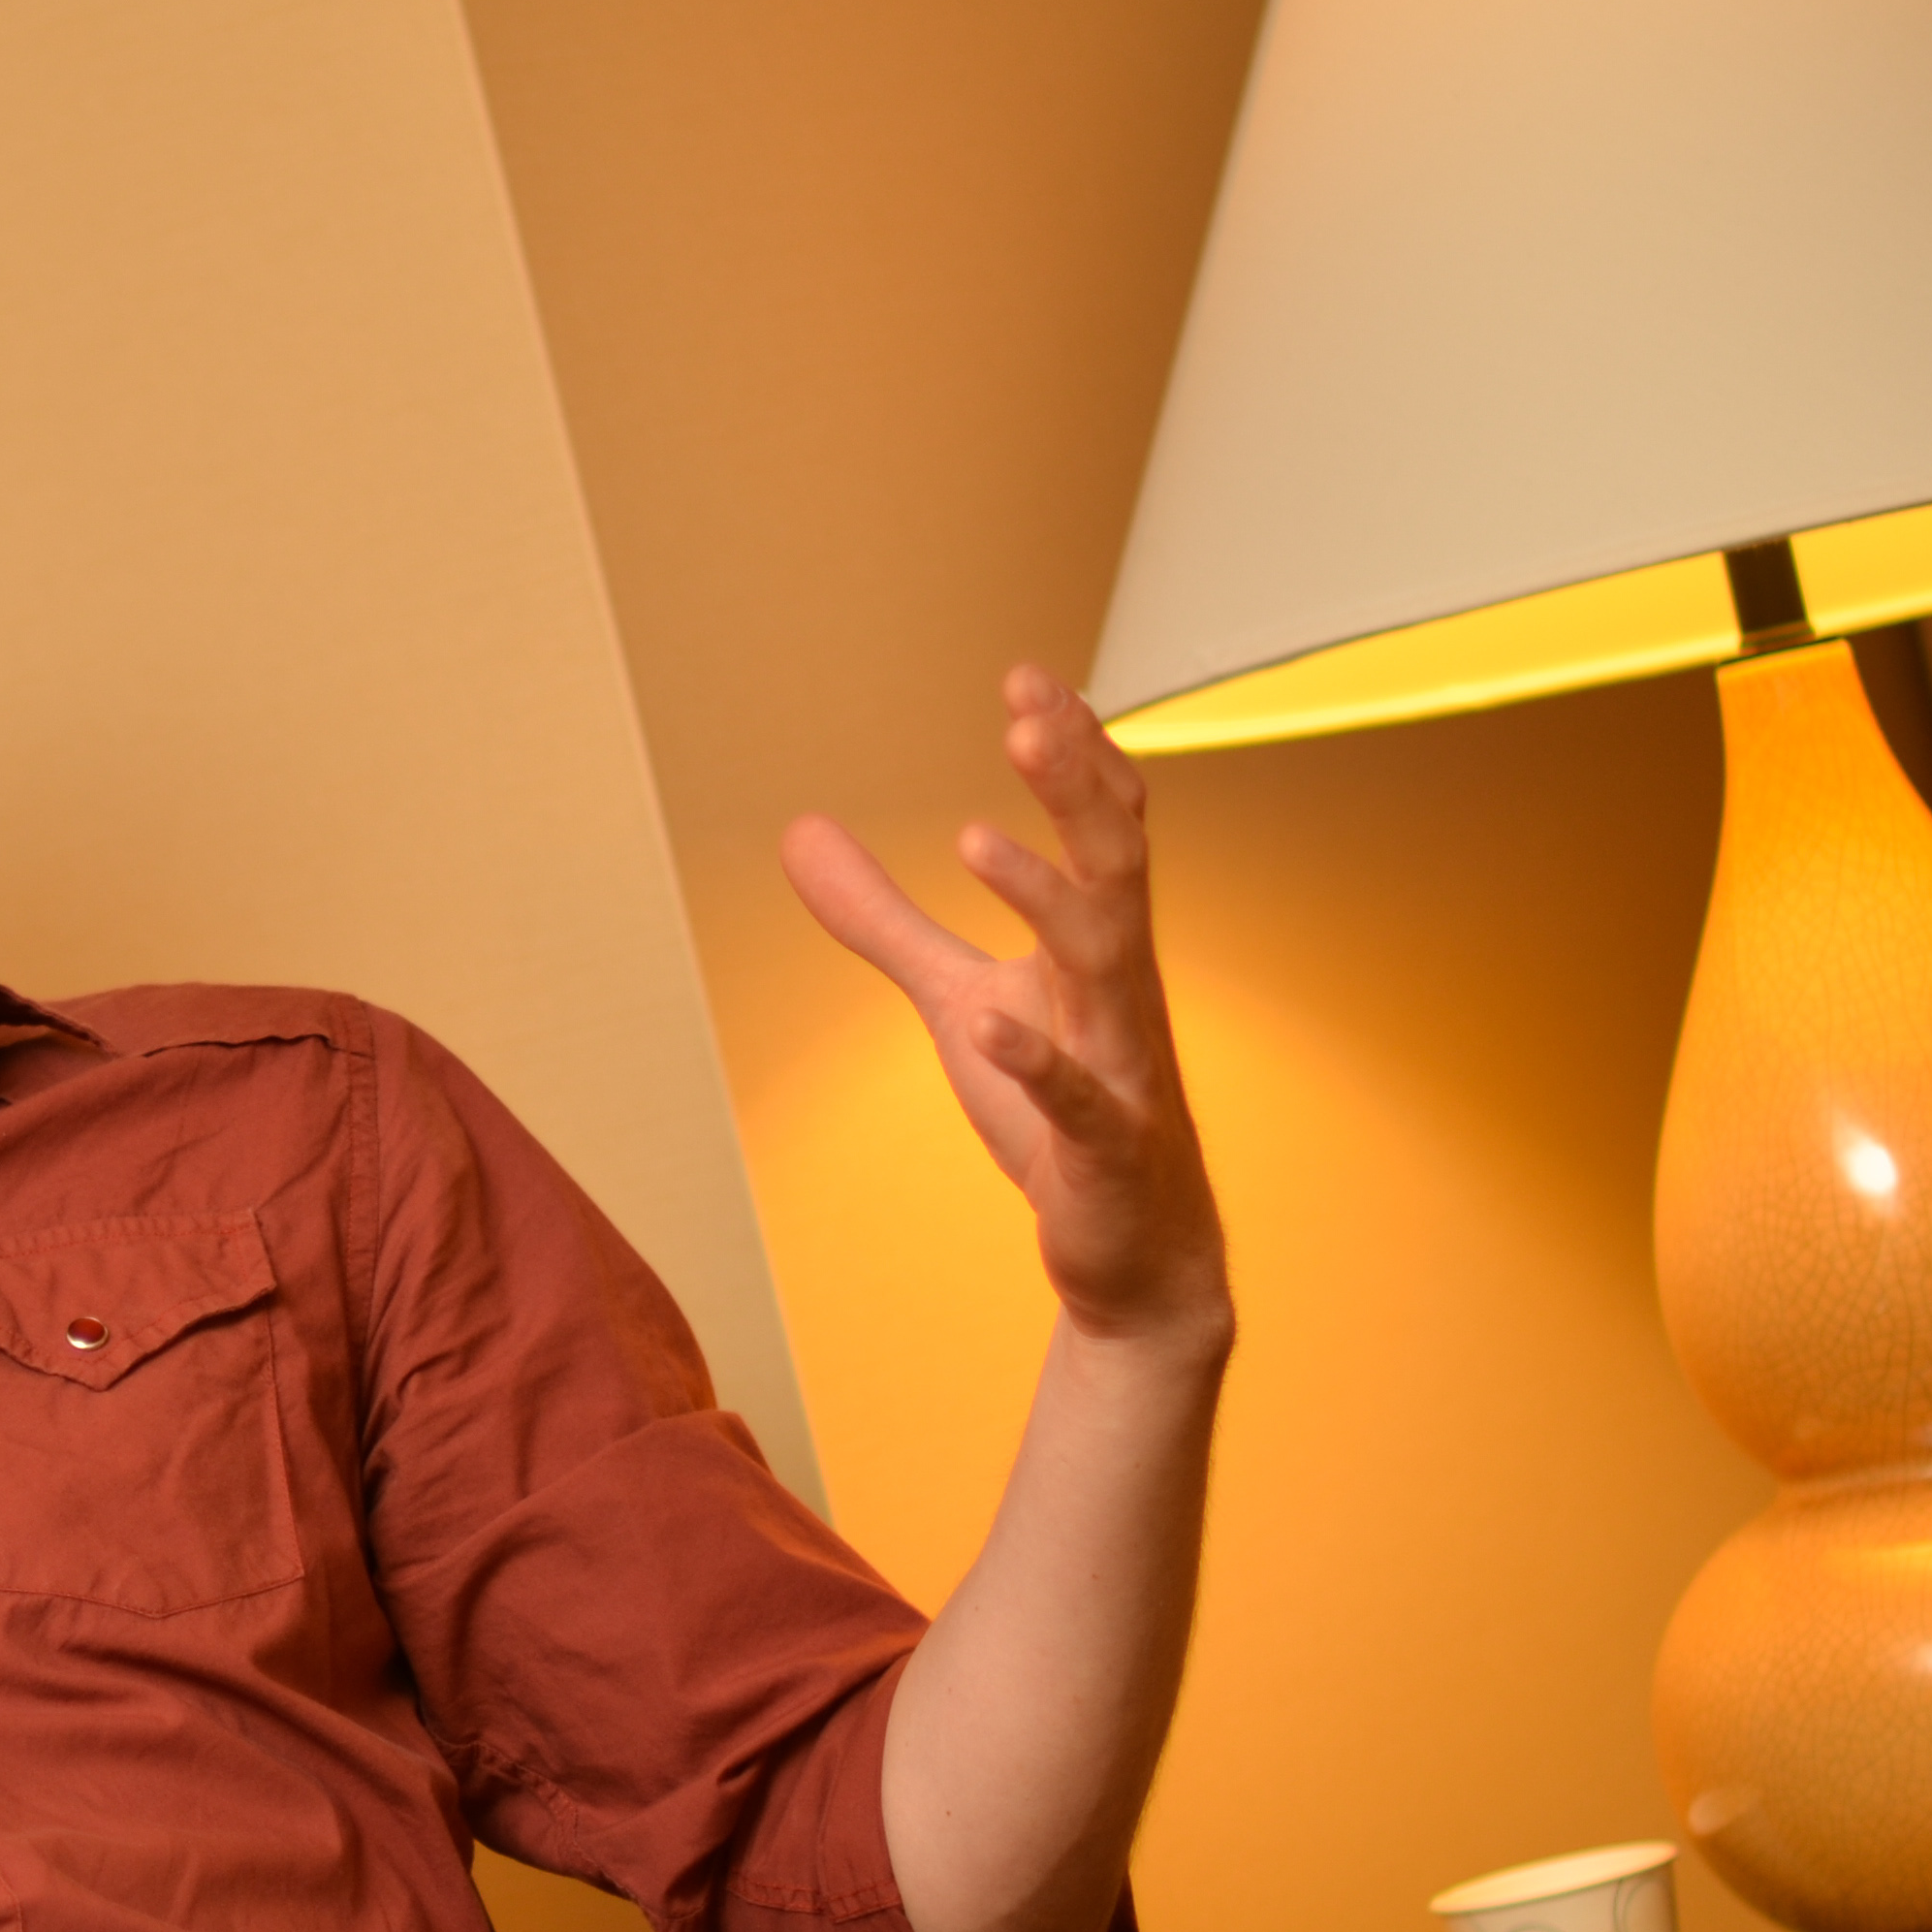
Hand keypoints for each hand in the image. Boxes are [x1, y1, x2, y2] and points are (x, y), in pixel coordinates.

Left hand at [782, 667, 1227, 1351]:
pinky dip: (1037, 1061)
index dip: (1076, 755)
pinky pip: (1079, 1100)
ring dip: (1048, 901)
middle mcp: (1121, 994)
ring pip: (1109, 970)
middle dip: (1077, 793)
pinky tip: (990, 1024)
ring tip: (973, 842)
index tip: (1029, 678)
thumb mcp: (955, 999)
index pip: (1105, 829)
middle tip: (1029, 719)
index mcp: (1096, 950)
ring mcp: (1123, 1071)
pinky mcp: (1105, 1151)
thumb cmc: (1056, 1110)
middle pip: (1115, 871)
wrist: (1132, 1253)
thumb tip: (799, 831)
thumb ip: (883, 919)